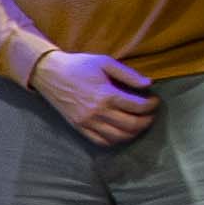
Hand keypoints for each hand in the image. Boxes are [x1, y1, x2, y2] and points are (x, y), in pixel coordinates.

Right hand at [30, 48, 155, 145]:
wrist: (49, 73)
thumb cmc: (78, 65)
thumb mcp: (104, 62)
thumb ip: (128, 74)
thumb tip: (149, 84)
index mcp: (106, 94)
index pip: (138, 106)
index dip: (151, 105)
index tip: (154, 100)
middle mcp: (98, 111)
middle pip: (132, 124)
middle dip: (147, 120)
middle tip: (150, 114)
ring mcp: (87, 122)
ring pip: (119, 136)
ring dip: (134, 133)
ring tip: (138, 124)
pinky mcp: (79, 127)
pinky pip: (101, 141)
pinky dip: (115, 140)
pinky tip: (121, 132)